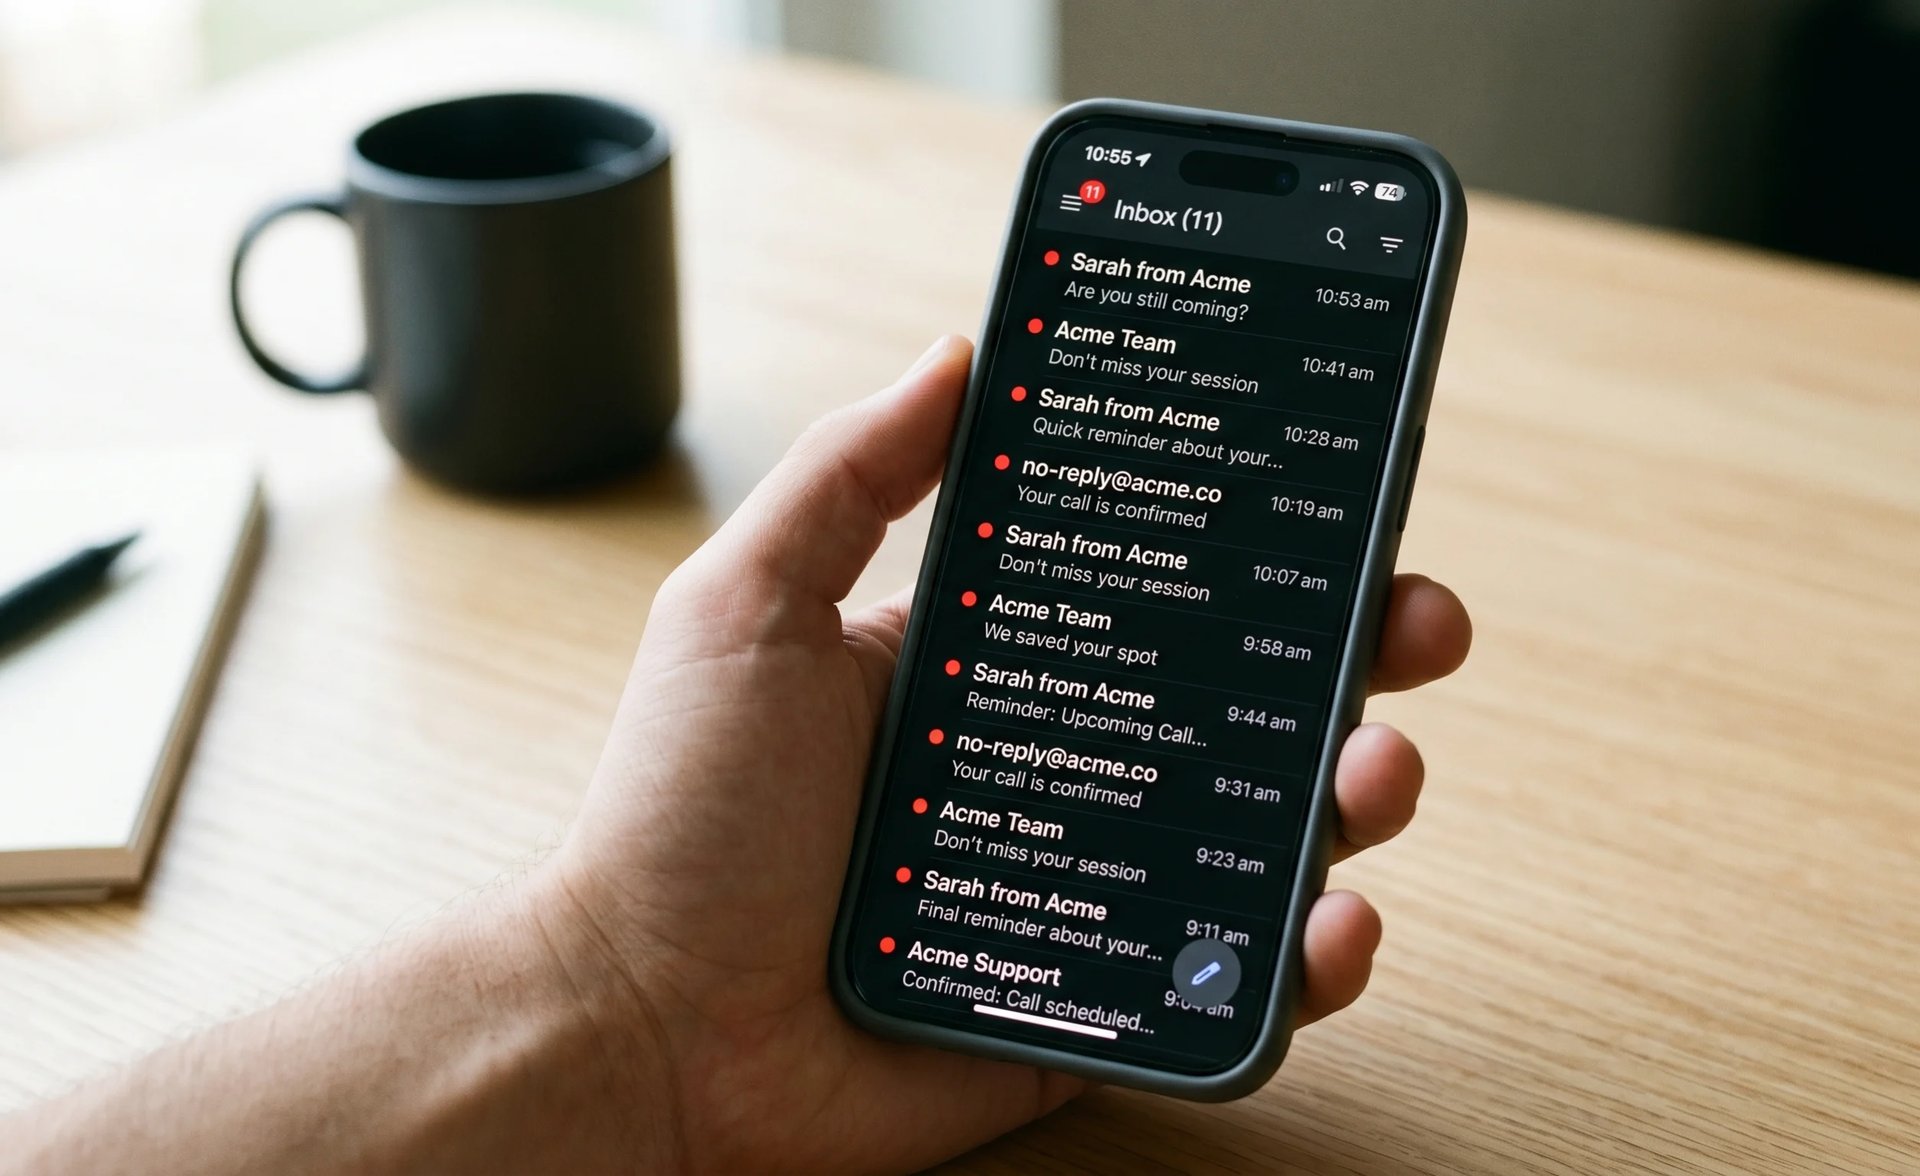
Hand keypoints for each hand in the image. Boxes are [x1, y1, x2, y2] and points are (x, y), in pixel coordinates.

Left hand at [550, 336, 1471, 1172]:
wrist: (641, 1029)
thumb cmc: (676, 815)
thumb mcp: (745, 606)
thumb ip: (851, 474)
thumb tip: (957, 350)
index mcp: (988, 665)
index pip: (1152, 585)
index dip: (1251, 542)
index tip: (1333, 489)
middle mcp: (1056, 766)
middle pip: (1242, 702)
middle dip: (1351, 654)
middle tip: (1410, 621)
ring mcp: (1087, 888)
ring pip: (1264, 836)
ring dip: (1354, 794)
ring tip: (1376, 769)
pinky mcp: (1099, 1008)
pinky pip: (1229, 984)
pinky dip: (1304, 964)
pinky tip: (1329, 928)